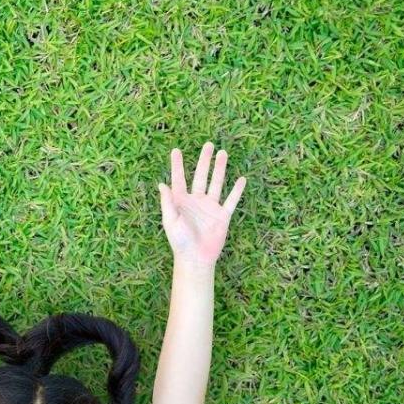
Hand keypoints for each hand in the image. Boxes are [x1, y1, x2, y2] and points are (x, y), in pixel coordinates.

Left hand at [158, 142, 246, 271]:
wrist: (195, 258)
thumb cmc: (179, 241)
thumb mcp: (170, 220)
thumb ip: (167, 202)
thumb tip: (161, 184)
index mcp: (180, 200)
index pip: (179, 178)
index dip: (177, 165)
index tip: (176, 150)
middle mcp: (196, 200)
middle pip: (200, 175)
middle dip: (204, 160)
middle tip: (208, 144)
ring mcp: (210, 207)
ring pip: (216, 183)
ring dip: (220, 169)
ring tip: (223, 153)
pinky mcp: (222, 216)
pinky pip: (231, 200)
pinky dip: (237, 190)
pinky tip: (242, 179)